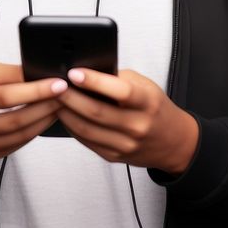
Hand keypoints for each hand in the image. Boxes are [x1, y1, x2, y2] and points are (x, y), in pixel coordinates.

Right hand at [0, 62, 67, 162]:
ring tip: (60, 106)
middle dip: (46, 106)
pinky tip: (45, 119)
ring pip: (20, 135)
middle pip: (16, 119)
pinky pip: (18, 144)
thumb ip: (12, 73)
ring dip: (45, 120)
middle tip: (66, 95)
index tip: (59, 84)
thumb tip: (42, 73)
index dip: (35, 91)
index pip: (6, 97)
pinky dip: (35, 131)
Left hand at [56, 67, 199, 173]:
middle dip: (71, 97)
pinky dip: (72, 127)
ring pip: (87, 129)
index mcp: (147, 102)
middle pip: (96, 111)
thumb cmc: (155, 107)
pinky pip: (87, 141)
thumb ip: (118, 78)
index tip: (74, 72)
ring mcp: (126, 144)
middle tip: (55, 84)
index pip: (120, 91)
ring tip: (55, 99)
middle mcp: (137, 125)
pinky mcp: (115, 156)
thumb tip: (86, 71)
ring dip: (66, 113)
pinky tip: (65, 115)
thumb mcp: (145, 85)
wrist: (173, 141)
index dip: (94, 81)